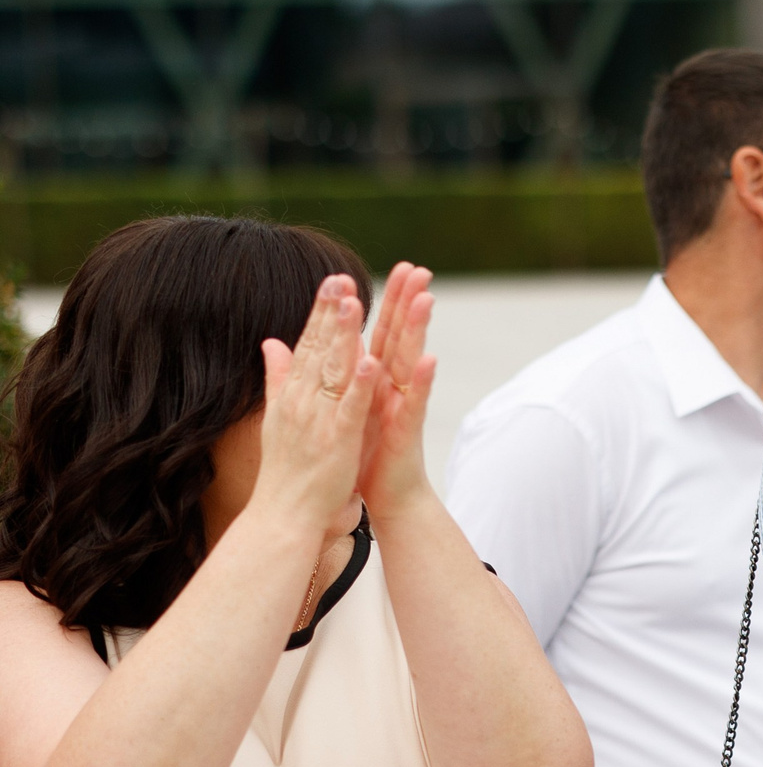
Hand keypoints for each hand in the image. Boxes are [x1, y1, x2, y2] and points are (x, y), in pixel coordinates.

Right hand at [249, 275, 378, 536]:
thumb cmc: (287, 467)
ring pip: (333, 369)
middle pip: (318, 348)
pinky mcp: (337, 439)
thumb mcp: (279, 414)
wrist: (283, 513)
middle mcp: (302, 399)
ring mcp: (319, 418)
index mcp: (294, 393)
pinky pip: (350, 407)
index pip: (307, 344)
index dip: (320, 312)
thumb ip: (278, 376)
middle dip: (329, 312)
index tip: (332, 280)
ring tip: (354, 302)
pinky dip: (358, 384)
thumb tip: (270, 342)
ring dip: (343, 335)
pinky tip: (369, 359)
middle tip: (340, 276)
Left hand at [357, 262, 438, 515]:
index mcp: (374, 381)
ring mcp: (402, 406)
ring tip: (426, 298)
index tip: (390, 268)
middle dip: (407, 302)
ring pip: (411, 360)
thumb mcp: (346, 410)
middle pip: (400, 337)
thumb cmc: (366, 456)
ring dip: (419, 330)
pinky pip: (415, 401)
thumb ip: (339, 376)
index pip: (379, 332)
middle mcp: (393, 388)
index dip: (383, 301)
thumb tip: (330, 350)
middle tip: (415, 268)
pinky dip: (422, 381)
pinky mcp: (407, 429)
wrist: (386, 499)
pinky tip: (429, 358)